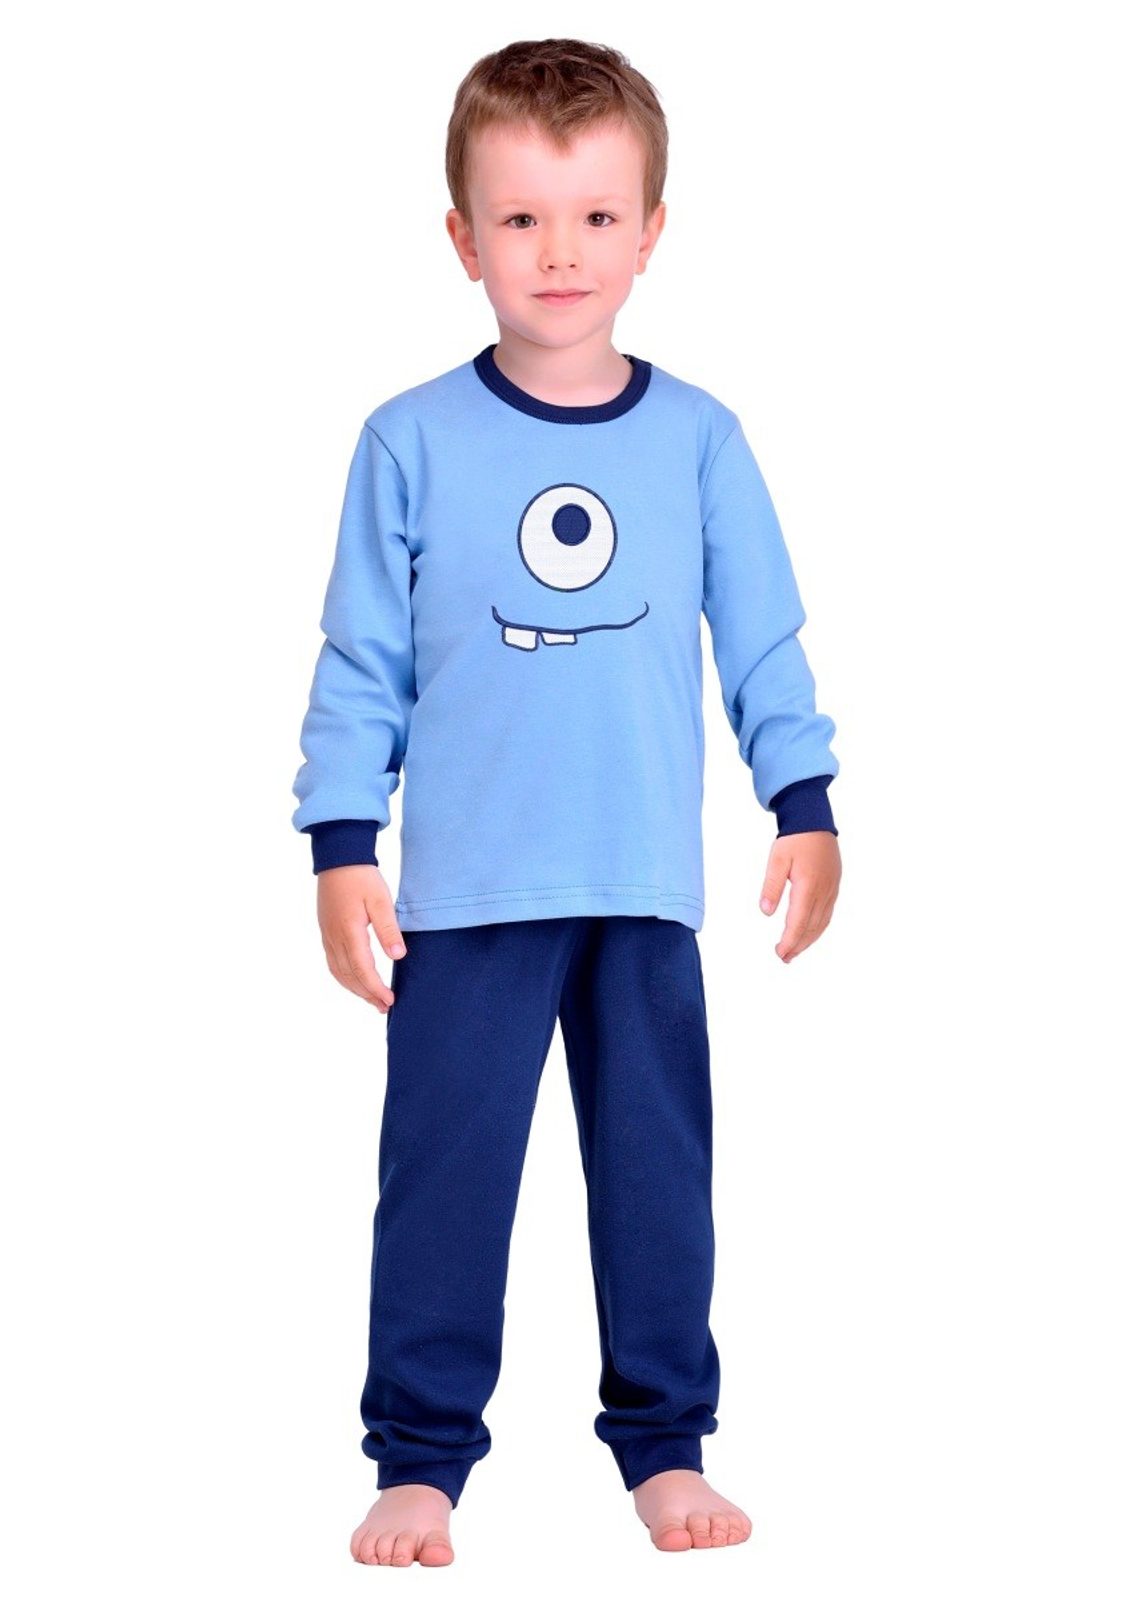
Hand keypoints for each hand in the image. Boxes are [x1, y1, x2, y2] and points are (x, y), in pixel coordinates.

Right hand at [315, 864, 406, 1011]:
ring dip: (355, 989)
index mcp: (349, 931)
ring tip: (371, 999)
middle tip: (384, 1006)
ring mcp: (327, 935)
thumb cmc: (361, 877)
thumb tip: (398, 957)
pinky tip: (354, 980)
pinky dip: (344, 977)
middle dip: (367, 994)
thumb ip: (388, 929)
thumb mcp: (381, 900)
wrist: (338, 858)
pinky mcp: (326, 931)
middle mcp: (334, 937)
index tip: (390, 1000)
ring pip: (338, 972)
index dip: (375, 988)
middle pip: (349, 976)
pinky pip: (333, 962)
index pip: (362, 970)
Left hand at [759, 831, 840, 963]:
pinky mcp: (834, 886)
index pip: (798, 921)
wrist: (815, 821)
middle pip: (811, 927)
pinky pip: (828, 914)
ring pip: (822, 923)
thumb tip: (765, 912)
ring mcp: (832, 889)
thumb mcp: (776, 860)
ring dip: (809, 940)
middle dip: (798, 945)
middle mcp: (823, 891)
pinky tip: (809, 933)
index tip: (780, 953)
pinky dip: (818, 928)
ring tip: (795, 951)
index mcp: (808, 885)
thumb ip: (771, 886)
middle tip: (784, 958)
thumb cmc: (794, 839)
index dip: (789, 940)